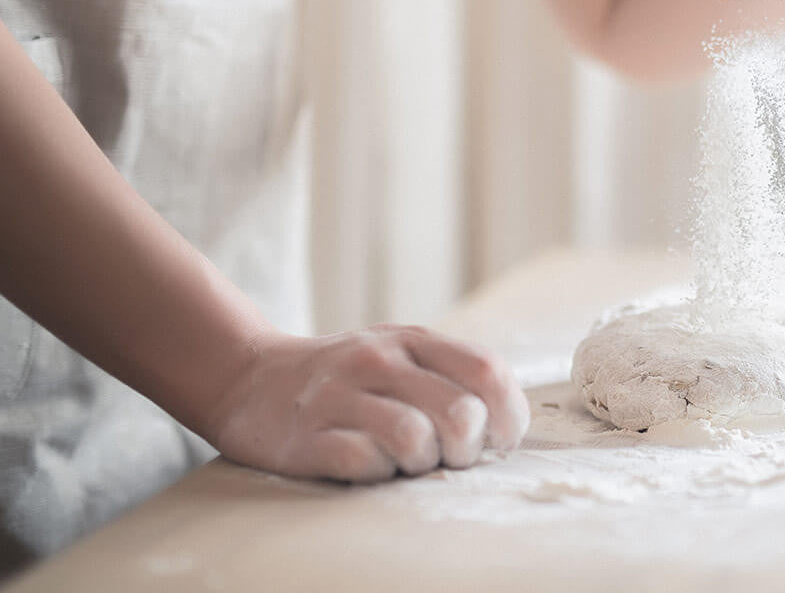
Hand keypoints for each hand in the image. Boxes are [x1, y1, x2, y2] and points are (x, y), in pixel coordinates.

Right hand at [206, 326, 530, 482]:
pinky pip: (363, 461)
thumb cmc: (347, 377)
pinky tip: (367, 465)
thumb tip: (504, 425)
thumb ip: (451, 377)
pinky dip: (376, 473)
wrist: (248, 378)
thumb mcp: (400, 355)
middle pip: (459, 412)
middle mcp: (378, 360)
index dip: (507, 415)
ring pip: (414, 438)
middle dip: (466, 449)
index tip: (498, 439)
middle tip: (447, 456)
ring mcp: (339, 396)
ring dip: (421, 462)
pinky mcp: (306, 435)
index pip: (487, 372)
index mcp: (413, 340)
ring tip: (405, 460)